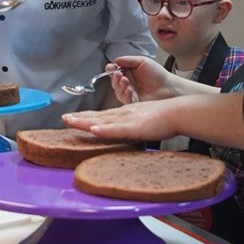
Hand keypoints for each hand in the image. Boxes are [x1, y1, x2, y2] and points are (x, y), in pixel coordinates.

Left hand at [63, 101, 177, 142]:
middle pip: (97, 117)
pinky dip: (105, 130)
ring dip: (85, 122)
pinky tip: (95, 130)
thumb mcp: (144, 122)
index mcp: (125, 114)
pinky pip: (118, 129)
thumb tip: (128, 132)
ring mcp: (128, 120)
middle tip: (64, 119)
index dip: (86, 118)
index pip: (101, 116)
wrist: (179, 111)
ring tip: (70, 121)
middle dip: (79, 118)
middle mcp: (123, 115)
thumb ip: (135, 126)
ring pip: (102, 121)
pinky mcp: (135, 127)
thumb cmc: (166, 118)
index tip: (72, 119)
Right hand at [106, 55, 173, 102]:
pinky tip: (129, 91)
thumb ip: (129, 60)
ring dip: (120, 87)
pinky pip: (125, 101)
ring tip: (125, 82)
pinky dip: (125, 96)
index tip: (111, 67)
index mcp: (129, 73)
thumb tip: (116, 60)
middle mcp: (128, 84)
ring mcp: (130, 94)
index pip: (115, 71)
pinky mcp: (134, 104)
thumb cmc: (158, 75)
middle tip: (118, 74)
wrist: (169, 88)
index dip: (111, 70)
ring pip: (119, 92)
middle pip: (115, 82)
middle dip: (115, 78)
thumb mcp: (143, 61)